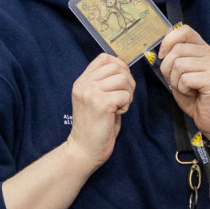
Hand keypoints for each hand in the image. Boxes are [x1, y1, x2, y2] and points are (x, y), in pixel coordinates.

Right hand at [67, 53, 134, 170]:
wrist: (84, 149)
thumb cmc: (94, 127)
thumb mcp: (95, 99)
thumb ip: (105, 84)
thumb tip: (125, 72)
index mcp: (82, 81)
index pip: (104, 58)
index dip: (119, 66)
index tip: (122, 82)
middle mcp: (84, 84)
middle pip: (116, 66)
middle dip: (127, 81)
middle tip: (124, 98)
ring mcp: (91, 93)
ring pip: (123, 79)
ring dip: (127, 94)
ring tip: (119, 107)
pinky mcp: (101, 103)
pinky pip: (125, 95)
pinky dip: (126, 105)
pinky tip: (116, 114)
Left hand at [157, 25, 209, 138]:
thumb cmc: (195, 96)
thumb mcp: (180, 72)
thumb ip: (175, 56)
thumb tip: (163, 42)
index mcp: (203, 48)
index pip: (184, 30)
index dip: (168, 41)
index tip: (163, 56)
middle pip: (177, 49)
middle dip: (168, 69)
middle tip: (177, 81)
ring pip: (179, 64)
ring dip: (176, 81)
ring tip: (186, 88)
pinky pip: (185, 78)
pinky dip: (183, 89)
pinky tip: (192, 93)